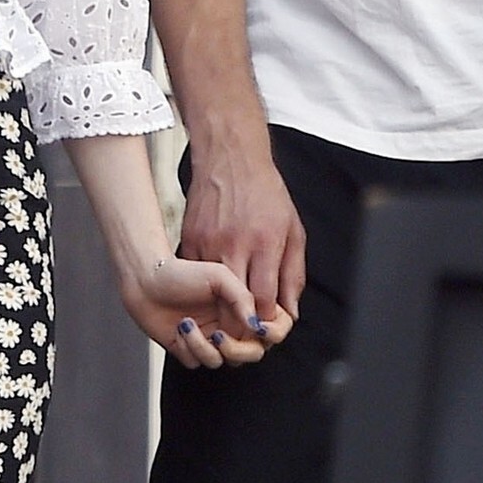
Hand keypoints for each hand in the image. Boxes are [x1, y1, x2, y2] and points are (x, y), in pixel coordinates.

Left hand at [121, 253, 294, 369]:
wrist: (146, 279)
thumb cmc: (182, 272)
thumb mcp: (218, 276)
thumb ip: (242, 297)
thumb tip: (256, 325)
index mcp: (241, 306)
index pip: (270, 328)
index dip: (271, 332)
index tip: (260, 328)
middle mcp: (229, 323)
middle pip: (251, 353)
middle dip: (237, 350)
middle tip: (220, 335)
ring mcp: (210, 337)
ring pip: (223, 361)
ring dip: (205, 347)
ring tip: (187, 322)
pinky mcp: (190, 348)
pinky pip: (198, 362)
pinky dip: (190, 348)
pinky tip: (180, 326)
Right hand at [181, 144, 305, 321]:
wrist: (230, 158)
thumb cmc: (265, 191)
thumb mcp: (293, 229)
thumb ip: (294, 273)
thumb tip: (290, 310)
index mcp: (264, 243)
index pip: (263, 302)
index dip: (265, 321)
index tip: (266, 324)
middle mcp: (235, 244)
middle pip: (234, 304)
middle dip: (242, 322)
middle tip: (248, 325)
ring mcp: (208, 242)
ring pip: (211, 295)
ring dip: (221, 306)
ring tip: (230, 307)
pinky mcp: (189, 238)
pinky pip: (195, 276)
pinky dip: (204, 286)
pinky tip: (212, 285)